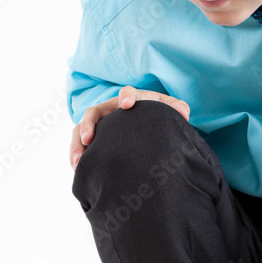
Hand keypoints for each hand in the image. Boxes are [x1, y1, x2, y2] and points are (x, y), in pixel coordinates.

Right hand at [69, 86, 189, 169]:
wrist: (145, 124)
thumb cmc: (156, 114)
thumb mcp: (167, 109)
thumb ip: (176, 108)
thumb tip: (184, 113)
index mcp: (131, 100)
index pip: (127, 93)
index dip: (126, 96)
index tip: (126, 104)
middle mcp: (110, 109)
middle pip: (94, 112)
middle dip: (89, 124)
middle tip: (89, 138)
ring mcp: (99, 124)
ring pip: (80, 130)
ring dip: (77, 144)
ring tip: (78, 162)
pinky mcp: (92, 138)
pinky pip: (79, 144)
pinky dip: (76, 155)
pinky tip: (78, 169)